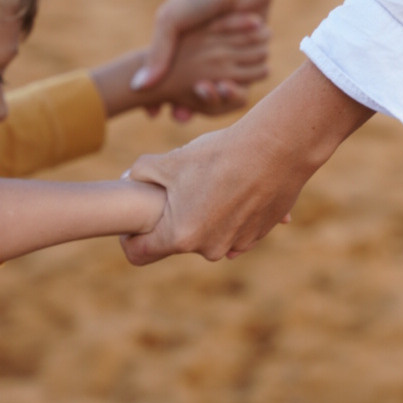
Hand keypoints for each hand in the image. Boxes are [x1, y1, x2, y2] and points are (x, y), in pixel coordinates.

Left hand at [120, 63, 372, 263]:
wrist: (276, 148)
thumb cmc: (219, 154)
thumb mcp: (170, 160)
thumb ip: (140, 174)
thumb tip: (126, 180)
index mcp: (180, 236)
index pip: (139, 253)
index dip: (129, 238)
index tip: (134, 222)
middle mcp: (208, 249)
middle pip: (177, 241)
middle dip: (173, 219)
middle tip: (180, 188)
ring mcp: (236, 245)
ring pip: (206, 233)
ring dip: (203, 215)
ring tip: (212, 182)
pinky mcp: (258, 235)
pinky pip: (233, 228)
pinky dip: (230, 213)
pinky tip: (237, 187)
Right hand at [132, 0, 290, 110]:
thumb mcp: (170, 21)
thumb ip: (157, 54)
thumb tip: (139, 87)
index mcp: (181, 45)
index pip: (164, 80)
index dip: (156, 99)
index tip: (151, 113)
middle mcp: (203, 55)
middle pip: (190, 92)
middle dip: (183, 105)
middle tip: (178, 115)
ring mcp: (228, 59)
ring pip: (215, 92)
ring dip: (209, 101)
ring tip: (200, 100)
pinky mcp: (251, 58)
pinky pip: (241, 85)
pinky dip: (232, 92)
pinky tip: (223, 92)